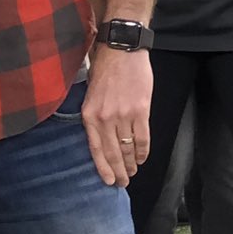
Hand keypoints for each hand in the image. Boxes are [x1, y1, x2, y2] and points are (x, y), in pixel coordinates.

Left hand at [83, 42, 152, 186]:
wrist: (121, 50)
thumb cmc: (104, 70)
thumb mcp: (90, 94)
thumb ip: (94, 116)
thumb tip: (101, 138)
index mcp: (89, 115)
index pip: (96, 149)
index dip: (103, 167)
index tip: (108, 181)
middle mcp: (105, 118)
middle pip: (113, 152)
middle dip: (118, 170)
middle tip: (123, 183)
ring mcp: (123, 115)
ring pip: (128, 147)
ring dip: (131, 163)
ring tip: (132, 172)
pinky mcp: (141, 110)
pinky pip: (143, 137)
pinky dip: (142, 150)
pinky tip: (141, 158)